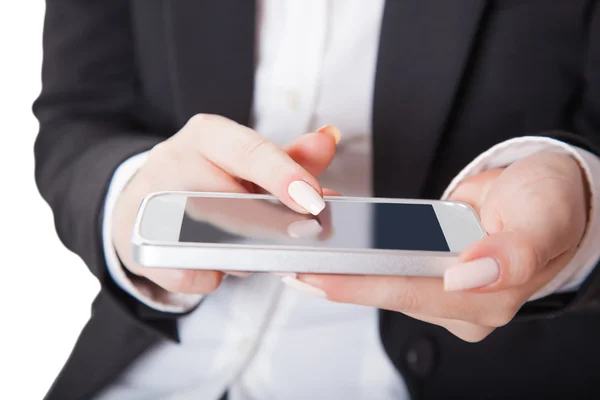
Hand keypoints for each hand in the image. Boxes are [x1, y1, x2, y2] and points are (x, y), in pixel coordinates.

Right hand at [112, 114, 339, 293]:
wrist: (142, 206)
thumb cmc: (206, 180)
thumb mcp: (246, 163)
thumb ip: (290, 157)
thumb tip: (327, 141)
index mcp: (207, 135)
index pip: (250, 152)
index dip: (285, 176)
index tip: (314, 199)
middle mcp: (175, 159)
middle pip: (234, 202)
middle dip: (270, 227)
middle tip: (295, 238)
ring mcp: (150, 201)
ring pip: (215, 239)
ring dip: (244, 254)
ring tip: (252, 249)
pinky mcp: (140, 244)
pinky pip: (191, 272)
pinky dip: (212, 276)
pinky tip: (216, 265)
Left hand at [295, 152, 588, 341]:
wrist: (546, 190)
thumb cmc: (549, 203)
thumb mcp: (542, 218)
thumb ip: (513, 252)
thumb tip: (467, 277)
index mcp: (489, 298)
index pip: (415, 294)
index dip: (365, 285)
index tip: (320, 276)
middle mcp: (461, 303)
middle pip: (391, 291)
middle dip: (341, 279)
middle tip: (294, 265)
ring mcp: (445, 289)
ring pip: (385, 281)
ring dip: (345, 268)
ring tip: (301, 252)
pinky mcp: (432, 271)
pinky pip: (390, 266)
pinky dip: (361, 255)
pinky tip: (333, 242)